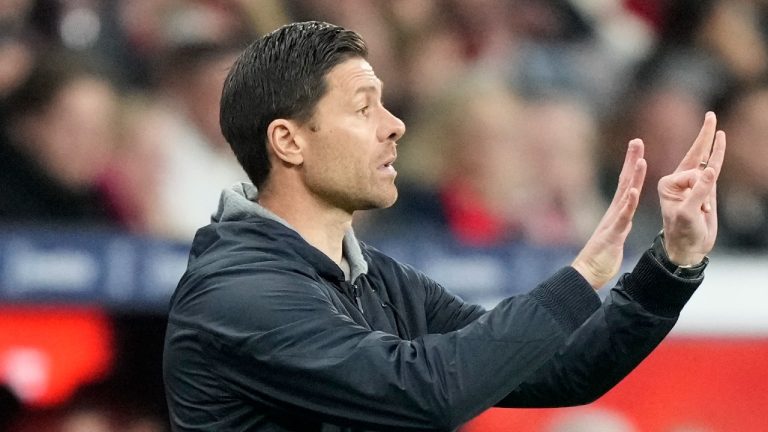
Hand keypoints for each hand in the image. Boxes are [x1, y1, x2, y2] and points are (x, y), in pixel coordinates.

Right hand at [572, 139, 646, 288]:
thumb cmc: (600, 258)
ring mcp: (612, 222)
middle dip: (631, 161)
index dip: (632, 166)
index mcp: (616, 213)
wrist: (587, 273)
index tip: (638, 149)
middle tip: (636, 141)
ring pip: (624, 196)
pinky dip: (628, 204)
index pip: (625, 185)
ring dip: (632, 177)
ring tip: (641, 160)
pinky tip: (633, 192)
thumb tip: (625, 216)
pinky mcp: (612, 234)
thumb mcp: (614, 236)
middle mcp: (613, 212)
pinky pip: (621, 217)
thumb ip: (620, 224)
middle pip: (624, 182)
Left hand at [658, 112, 725, 265]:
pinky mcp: (705, 189)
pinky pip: (714, 169)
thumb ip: (699, 191)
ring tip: (713, 122)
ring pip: (706, 159)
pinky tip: (720, 141)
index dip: (701, 189)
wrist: (689, 247)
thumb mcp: (688, 214)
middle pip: (694, 153)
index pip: (692, 174)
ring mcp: (693, 183)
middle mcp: (678, 180)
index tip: (700, 207)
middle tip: (710, 115)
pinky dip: (718, 155)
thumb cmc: (682, 232)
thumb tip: (711, 169)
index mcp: (667, 184)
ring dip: (711, 142)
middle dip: (703, 135)